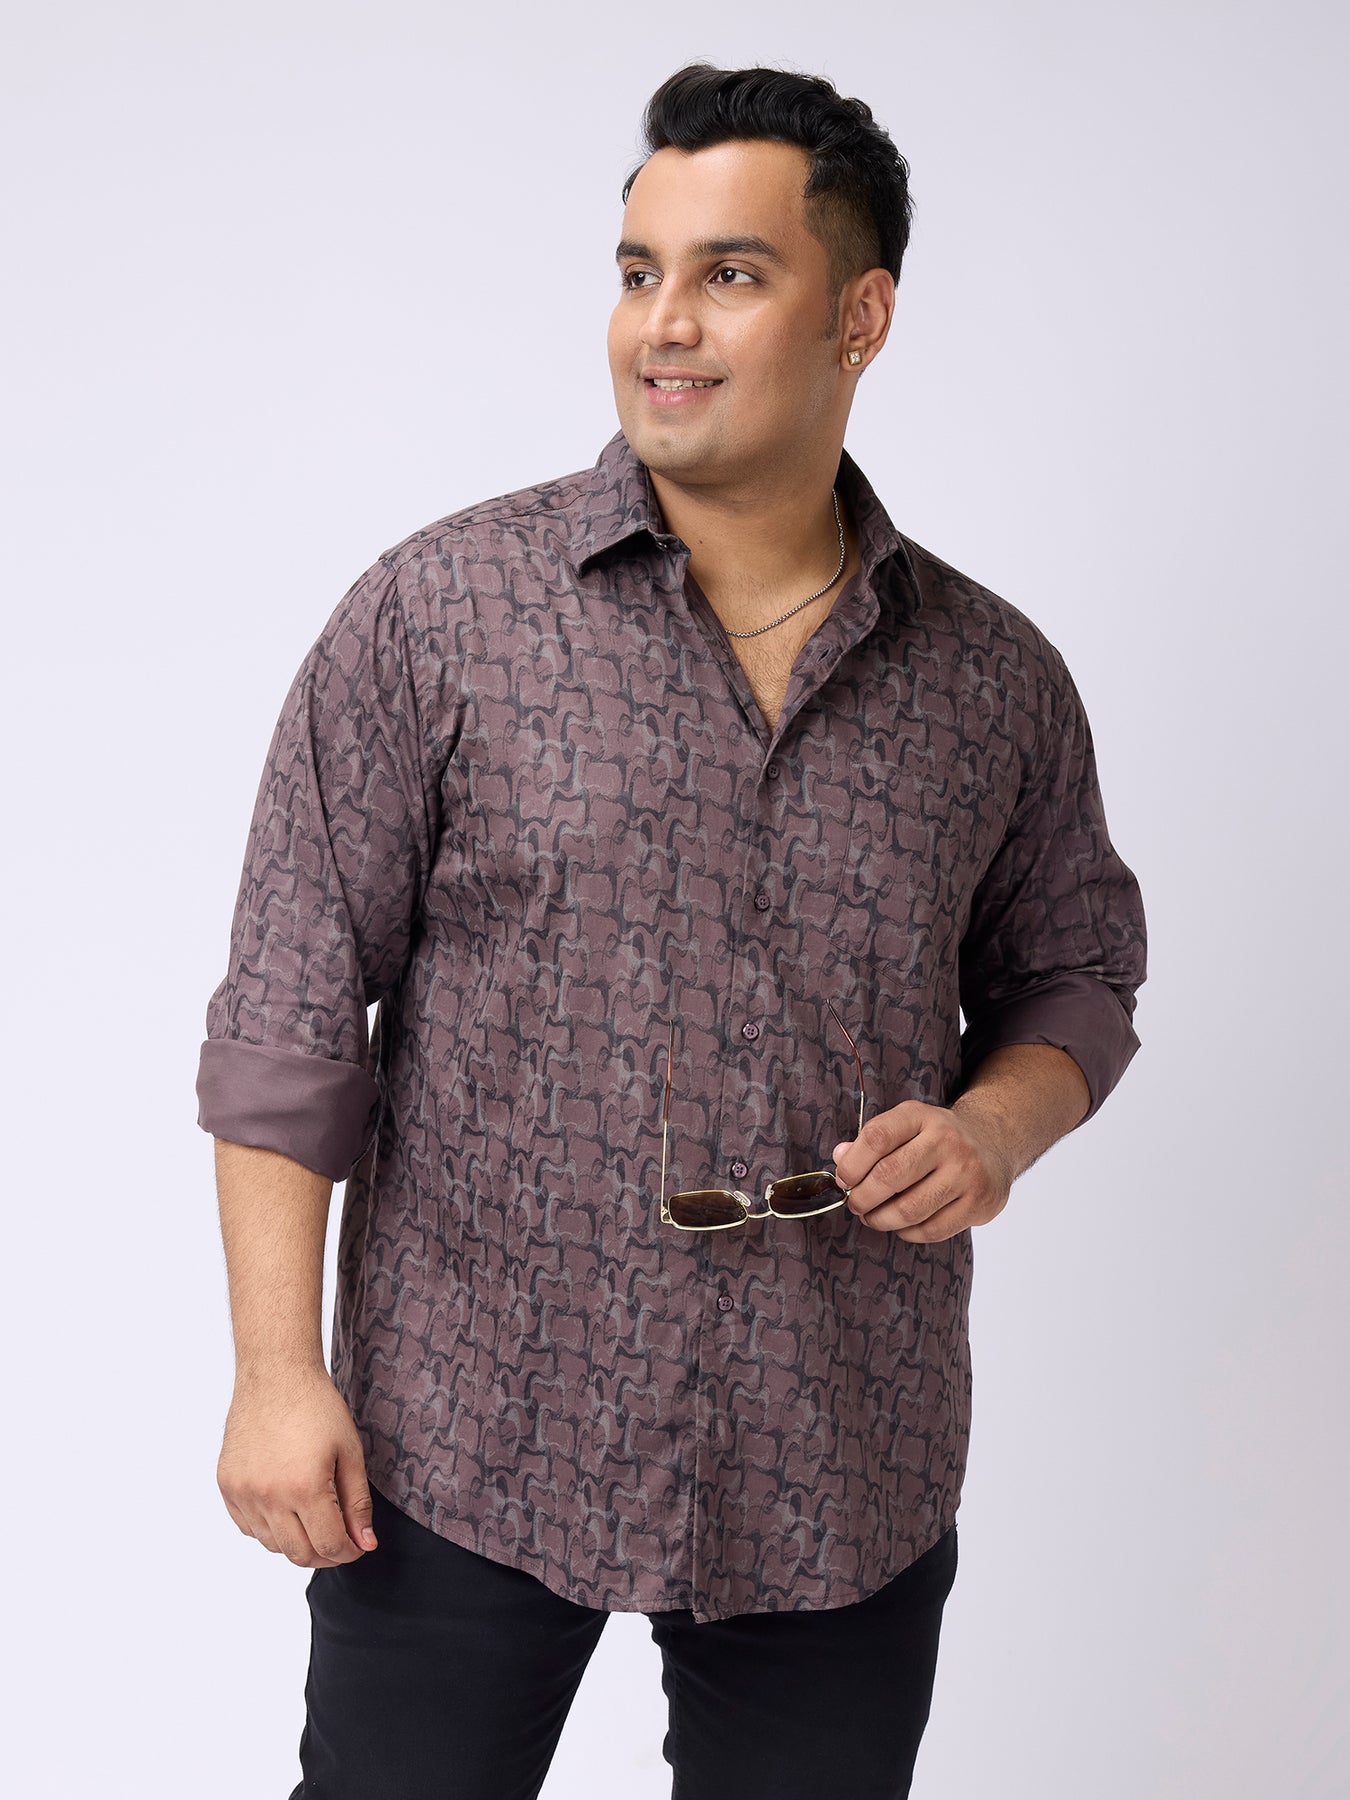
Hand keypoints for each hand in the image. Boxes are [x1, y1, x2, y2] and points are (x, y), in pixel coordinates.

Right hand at [217, 1365, 379, 1566]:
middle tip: (340, 1538)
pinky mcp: (227, 1485)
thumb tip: (366, 1544)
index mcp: (304, 1487)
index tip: (358, 1544)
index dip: (349, 1551)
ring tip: (314, 1518)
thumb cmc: (317, 1408)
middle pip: (298, 1553)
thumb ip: (358, 1504)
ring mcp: (242, 1492)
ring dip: (296, 1541)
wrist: (276, 1376)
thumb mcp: (350, 1452)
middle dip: (325, 1554)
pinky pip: (248, 1526)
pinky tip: (285, 1507)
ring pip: (271, 1544)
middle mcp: (268, 1496)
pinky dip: (268, 1528)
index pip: (328, 1545)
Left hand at [832, 1100, 1013, 1242]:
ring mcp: (967, 1173)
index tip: (844, 1180)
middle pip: (889, 1176)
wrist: (993, 1142)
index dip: (851, 1165)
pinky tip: (903, 1224)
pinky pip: (931, 1230)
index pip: (876, 1138)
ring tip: (873, 1217)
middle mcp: (947, 1141)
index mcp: (921, 1116)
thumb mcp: (906, 1125)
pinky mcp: (979, 1203)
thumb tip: (840, 1158)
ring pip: (909, 1209)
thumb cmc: (937, 1137)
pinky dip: (908, 1232)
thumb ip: (872, 1140)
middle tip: (856, 1205)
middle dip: (862, 1198)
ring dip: (881, 1220)